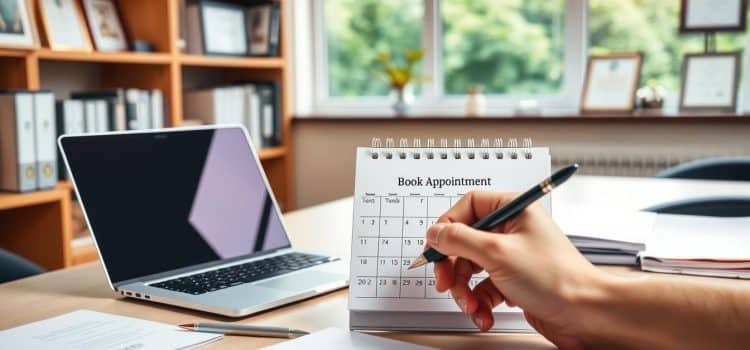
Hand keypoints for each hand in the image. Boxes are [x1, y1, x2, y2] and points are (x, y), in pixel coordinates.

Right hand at [426, 191, 609, 348]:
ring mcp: (512, 256)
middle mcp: (512, 229)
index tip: (436, 247)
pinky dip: (480, 303)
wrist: (586, 314)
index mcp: (513, 208)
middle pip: (464, 241)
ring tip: (472, 306)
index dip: (448, 227)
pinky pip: (484, 288)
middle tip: (447, 283)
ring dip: (466, 291)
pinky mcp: (513, 281)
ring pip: (471, 269)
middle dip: (454, 268)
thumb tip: (435, 233)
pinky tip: (485, 314)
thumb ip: (459, 240)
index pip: (467, 206)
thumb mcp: (497, 253)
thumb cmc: (556, 278)